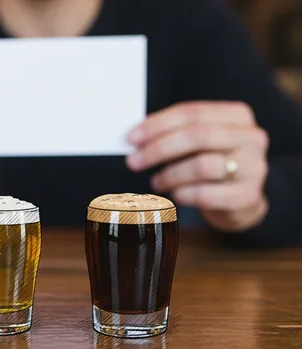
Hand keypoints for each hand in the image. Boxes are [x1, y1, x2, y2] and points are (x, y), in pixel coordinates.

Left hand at [126, 101, 268, 231]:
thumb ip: (172, 134)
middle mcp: (251, 137)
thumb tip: (133, 137)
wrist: (240, 199)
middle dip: (159, 149)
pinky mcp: (248, 196)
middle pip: (198, 136)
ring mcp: (255, 167)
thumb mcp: (196, 143)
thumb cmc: (209, 162)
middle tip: (133, 161)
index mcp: (237, 115)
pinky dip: (182, 194)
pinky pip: (205, 194)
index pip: (192, 113)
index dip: (157, 125)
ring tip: (156, 182)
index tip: (130, 138)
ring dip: (170, 175)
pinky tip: (176, 194)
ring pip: (202, 166)